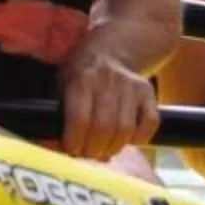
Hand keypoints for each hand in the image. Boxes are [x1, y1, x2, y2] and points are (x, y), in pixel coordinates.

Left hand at [56, 39, 161, 163]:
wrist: (111, 49)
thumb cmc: (80, 73)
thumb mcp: (62, 84)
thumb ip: (59, 113)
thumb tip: (55, 147)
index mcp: (81, 80)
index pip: (80, 119)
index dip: (75, 141)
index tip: (72, 150)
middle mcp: (107, 81)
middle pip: (104, 128)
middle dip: (94, 150)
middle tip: (89, 154)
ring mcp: (131, 86)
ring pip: (126, 129)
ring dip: (114, 148)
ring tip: (104, 151)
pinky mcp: (147, 92)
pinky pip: (150, 122)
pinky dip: (140, 138)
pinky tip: (127, 139)